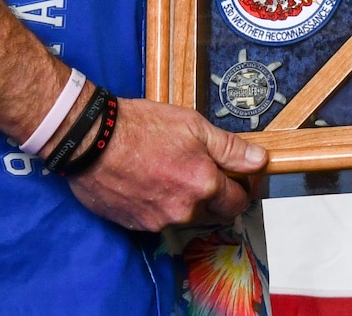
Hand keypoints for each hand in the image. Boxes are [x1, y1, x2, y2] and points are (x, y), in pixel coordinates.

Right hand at [67, 95, 268, 230]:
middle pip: (215, 214)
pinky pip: (159, 220)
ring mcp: (158, 221)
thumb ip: (230, 148)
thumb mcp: (193, 126)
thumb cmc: (142, 127)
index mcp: (204, 184)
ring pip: (187, 217)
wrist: (92, 140)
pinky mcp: (135, 225)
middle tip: (209, 173)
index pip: (238, 201)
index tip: (240, 178)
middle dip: (218, 198)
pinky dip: (162, 206)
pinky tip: (151, 183)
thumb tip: (260, 160)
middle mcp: (184, 210)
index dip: (243, 188)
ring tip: (174, 173)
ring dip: (189, 202)